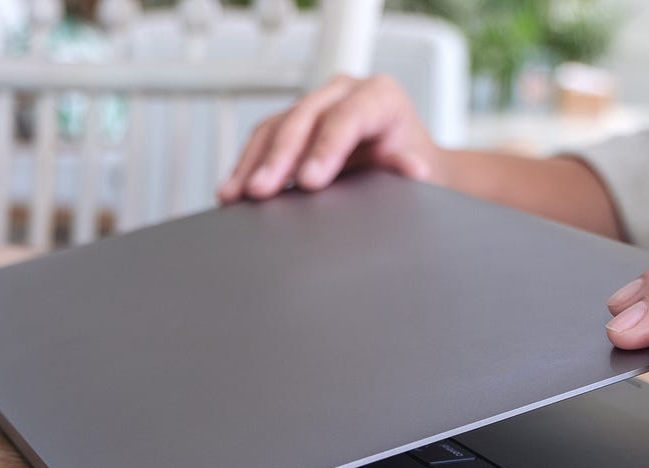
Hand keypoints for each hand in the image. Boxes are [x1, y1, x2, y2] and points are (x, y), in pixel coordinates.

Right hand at [217, 75, 440, 203]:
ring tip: (236, 194)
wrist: (404, 163)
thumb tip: (411, 170)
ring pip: (275, 126)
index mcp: (380, 96)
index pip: (347, 117)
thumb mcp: (416, 167)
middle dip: (279, 158)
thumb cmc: (409, 163)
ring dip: (252, 163)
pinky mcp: (292, 122)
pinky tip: (232, 189)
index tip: (310, 182)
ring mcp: (315, 104)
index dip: (326, 149)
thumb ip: (406, 166)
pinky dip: (247, 165)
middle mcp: (344, 92)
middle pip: (303, 119)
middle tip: (262, 190)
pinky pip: (263, 139)